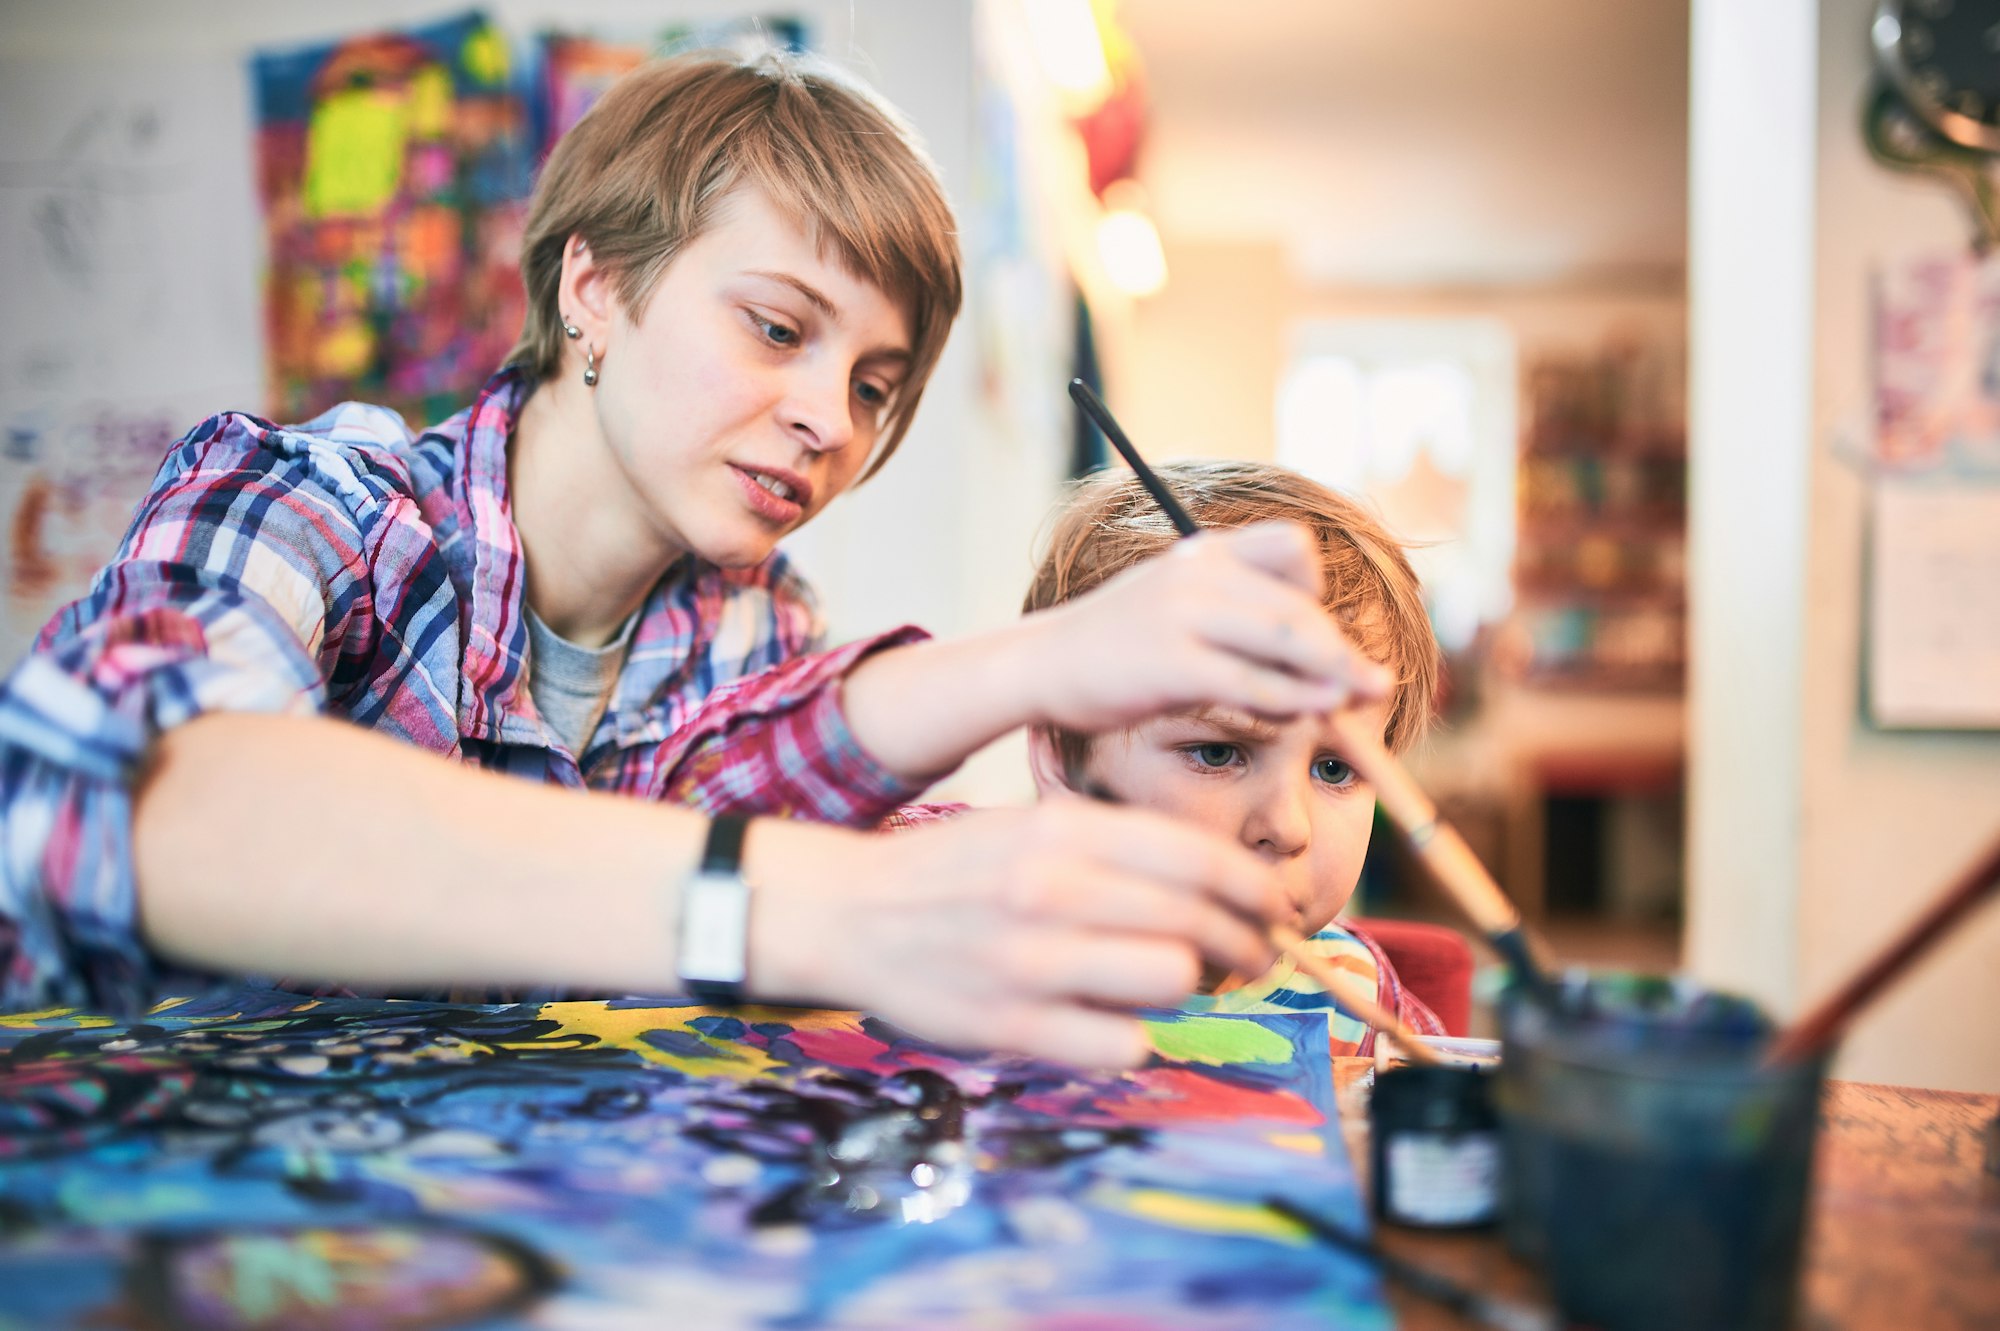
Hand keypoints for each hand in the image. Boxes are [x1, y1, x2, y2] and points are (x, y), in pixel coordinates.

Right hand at [750, 799, 1285, 1067]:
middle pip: (1199, 923)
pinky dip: (1129, 1039)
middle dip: (1244, 946)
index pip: (1199, 858)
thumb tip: (1221, 883)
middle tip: (1248, 958)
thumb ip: (1118, 846)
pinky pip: (1120, 1046)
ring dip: (1181, 987)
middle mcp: (1050, 889)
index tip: (1271, 908)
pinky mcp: (1010, 1027)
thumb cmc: (957, 870)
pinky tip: (1108, 1021)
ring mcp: (1029, 962)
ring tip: (1164, 982)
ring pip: (1170, 981)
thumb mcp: (1034, 826)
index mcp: (1062, 830)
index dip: (1255, 888)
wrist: (849, 912)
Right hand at [1019, 521, 1392, 733]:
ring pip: (1285, 641)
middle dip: (1344, 649)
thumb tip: (1306, 644)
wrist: (1043, 664)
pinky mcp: (1172, 663)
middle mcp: (1200, 573)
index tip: (1320, 631)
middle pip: (1299, 606)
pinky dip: (1291, 700)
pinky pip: (1251, 683)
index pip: (1291, 546)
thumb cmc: (1115, 644)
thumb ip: (1233, 611)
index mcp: (1206, 553)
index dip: (1318, 589)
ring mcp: (1185, 615)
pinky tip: (1313, 714)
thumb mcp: (1175, 602)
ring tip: (1357, 700)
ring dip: (1331, 675)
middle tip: (1379, 682)